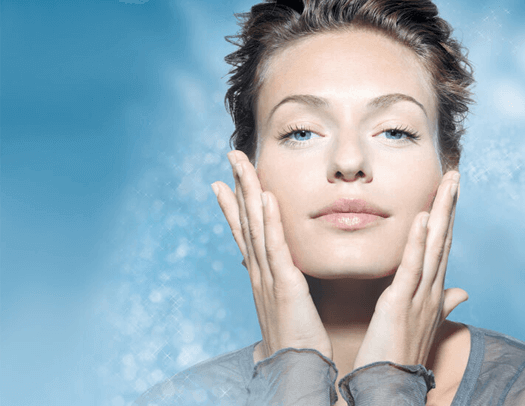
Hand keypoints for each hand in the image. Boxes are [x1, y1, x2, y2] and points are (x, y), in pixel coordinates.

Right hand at [211, 150, 332, 361]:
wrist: (296, 372)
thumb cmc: (297, 343)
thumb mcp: (286, 309)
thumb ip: (283, 288)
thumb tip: (281, 279)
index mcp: (261, 276)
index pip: (245, 234)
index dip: (234, 206)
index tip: (225, 183)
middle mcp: (259, 273)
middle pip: (246, 221)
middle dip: (238, 186)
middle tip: (231, 156)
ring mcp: (269, 278)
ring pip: (255, 227)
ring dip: (248, 192)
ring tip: (240, 163)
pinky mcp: (286, 286)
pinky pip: (276, 248)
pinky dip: (270, 221)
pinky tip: (267, 197)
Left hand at [353, 171, 466, 368]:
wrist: (390, 385)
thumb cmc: (401, 353)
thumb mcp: (424, 322)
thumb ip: (443, 303)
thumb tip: (463, 291)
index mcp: (432, 291)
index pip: (442, 246)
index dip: (447, 217)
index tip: (449, 190)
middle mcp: (431, 290)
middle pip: (443, 239)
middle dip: (449, 206)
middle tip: (454, 173)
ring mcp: (419, 296)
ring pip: (434, 246)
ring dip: (441, 213)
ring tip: (447, 183)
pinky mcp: (401, 304)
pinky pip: (412, 268)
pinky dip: (418, 242)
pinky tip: (422, 217)